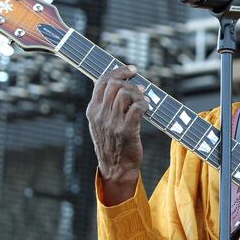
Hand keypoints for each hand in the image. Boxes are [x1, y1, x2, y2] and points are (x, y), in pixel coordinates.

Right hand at [85, 64, 148, 203]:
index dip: (118, 71)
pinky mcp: (126, 131)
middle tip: (140, 90)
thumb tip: (124, 84)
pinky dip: (144, 104)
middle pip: (115, 85)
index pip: (102, 81)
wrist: (116, 169)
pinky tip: (147, 107)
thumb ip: (107, 105)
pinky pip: (137, 108)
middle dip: (131, 83)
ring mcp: (112, 123)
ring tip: (143, 100)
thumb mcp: (101, 123)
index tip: (131, 70)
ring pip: (126, 94)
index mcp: (92, 110)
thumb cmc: (112, 144)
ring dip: (139, 94)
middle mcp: (100, 115)